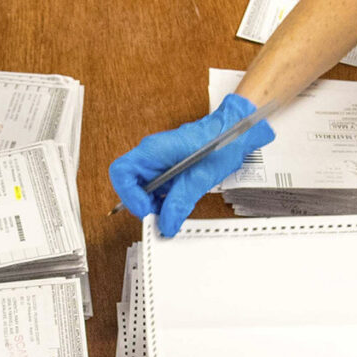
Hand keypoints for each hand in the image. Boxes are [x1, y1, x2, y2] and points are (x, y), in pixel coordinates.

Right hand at [108, 96, 272, 237]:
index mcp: (153, 150)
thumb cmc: (221, 141)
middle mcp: (151, 154)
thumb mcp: (199, 178)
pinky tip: (177, 203)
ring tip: (171, 210)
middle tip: (159, 216)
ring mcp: (158, 160)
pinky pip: (155, 187)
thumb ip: (179, 203)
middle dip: (142, 204)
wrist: (236, 131)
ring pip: (141, 189)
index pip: (121, 172)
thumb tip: (166, 224)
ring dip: (153, 204)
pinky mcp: (166, 167)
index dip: (129, 196)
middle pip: (129, 184)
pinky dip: (163, 200)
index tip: (145, 210)